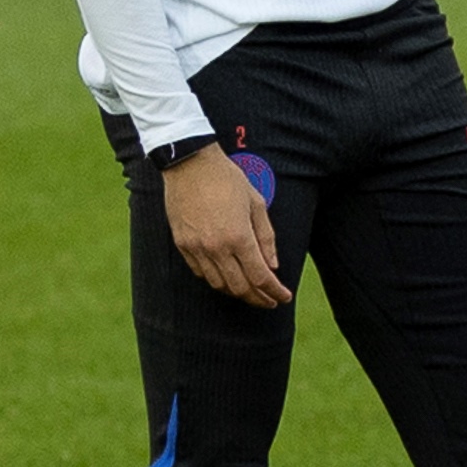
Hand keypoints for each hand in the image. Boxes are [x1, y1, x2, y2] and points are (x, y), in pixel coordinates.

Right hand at [162, 149, 290, 307]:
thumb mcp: (256, 204)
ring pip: (219, 284)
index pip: (260, 277)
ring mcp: (197, 248)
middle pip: (240, 287)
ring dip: (237, 292)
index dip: (274, 292)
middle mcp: (216, 248)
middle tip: (270, 301)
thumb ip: (266, 238)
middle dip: (258, 298)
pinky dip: (216, 280)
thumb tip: (273, 266)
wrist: (189, 165)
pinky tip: (227, 277)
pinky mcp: (182, 245)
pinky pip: (200, 273)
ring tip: (251, 292)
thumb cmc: (227, 180)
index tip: (283, 297)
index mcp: (239, 237)